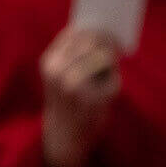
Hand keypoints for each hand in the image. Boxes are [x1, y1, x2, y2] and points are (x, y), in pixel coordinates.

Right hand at [40, 27, 120, 166]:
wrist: (62, 137)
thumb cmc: (64, 102)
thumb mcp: (58, 75)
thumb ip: (73, 54)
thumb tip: (101, 31)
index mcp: (49, 62)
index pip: (75, 33)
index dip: (93, 30)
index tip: (105, 30)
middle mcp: (60, 72)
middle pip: (92, 42)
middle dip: (106, 44)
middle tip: (116, 46)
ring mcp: (77, 85)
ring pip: (105, 58)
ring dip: (110, 65)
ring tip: (106, 76)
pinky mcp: (95, 99)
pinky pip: (113, 80)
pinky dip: (114, 83)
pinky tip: (105, 92)